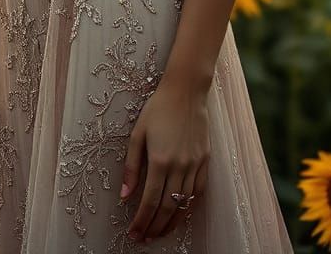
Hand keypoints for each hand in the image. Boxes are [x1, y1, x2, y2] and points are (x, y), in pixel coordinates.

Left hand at [120, 80, 209, 242]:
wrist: (185, 92)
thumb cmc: (157, 109)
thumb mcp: (137, 134)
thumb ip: (131, 166)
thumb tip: (125, 195)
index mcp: (159, 160)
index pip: (149, 201)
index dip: (141, 221)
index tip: (134, 234)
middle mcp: (179, 167)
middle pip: (168, 208)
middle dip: (155, 227)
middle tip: (144, 238)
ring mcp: (195, 165)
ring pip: (185, 204)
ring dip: (172, 222)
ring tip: (160, 232)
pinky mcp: (205, 161)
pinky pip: (199, 192)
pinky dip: (190, 207)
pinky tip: (181, 213)